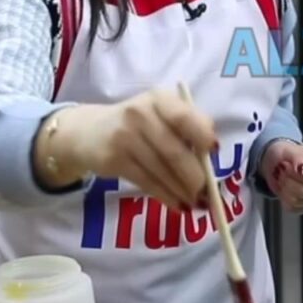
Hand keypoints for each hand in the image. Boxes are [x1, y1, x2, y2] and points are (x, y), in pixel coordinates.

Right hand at [37, 89, 217, 212]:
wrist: (88, 131)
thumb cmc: (138, 122)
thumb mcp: (160, 113)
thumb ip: (186, 126)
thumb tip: (212, 155)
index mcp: (160, 99)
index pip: (184, 117)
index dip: (202, 135)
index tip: (214, 152)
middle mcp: (141, 115)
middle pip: (174, 152)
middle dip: (195, 176)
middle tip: (208, 193)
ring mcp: (124, 138)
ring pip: (162, 171)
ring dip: (182, 191)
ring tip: (197, 203)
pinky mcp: (114, 160)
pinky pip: (147, 182)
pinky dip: (166, 196)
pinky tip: (178, 204)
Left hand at [262, 141, 302, 213]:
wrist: (280, 163)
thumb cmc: (288, 155)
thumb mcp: (290, 149)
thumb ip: (298, 156)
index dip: (294, 174)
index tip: (286, 165)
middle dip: (288, 182)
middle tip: (282, 173)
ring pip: (298, 202)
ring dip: (285, 191)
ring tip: (283, 180)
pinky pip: (294, 209)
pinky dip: (284, 200)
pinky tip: (286, 190)